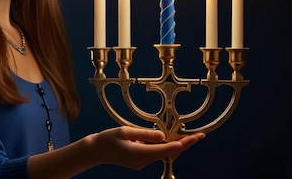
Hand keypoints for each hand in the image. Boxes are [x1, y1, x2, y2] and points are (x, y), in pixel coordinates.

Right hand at [88, 126, 204, 169]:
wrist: (95, 151)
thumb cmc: (107, 139)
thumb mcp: (125, 131)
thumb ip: (144, 134)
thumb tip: (163, 136)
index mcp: (138, 153)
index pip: (164, 149)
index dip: (180, 143)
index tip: (193, 138)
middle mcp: (142, 161)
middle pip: (168, 153)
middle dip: (184, 145)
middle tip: (199, 136)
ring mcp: (141, 163)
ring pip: (164, 155)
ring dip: (177, 146)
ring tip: (191, 137)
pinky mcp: (139, 162)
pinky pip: (156, 154)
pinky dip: (166, 148)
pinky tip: (173, 141)